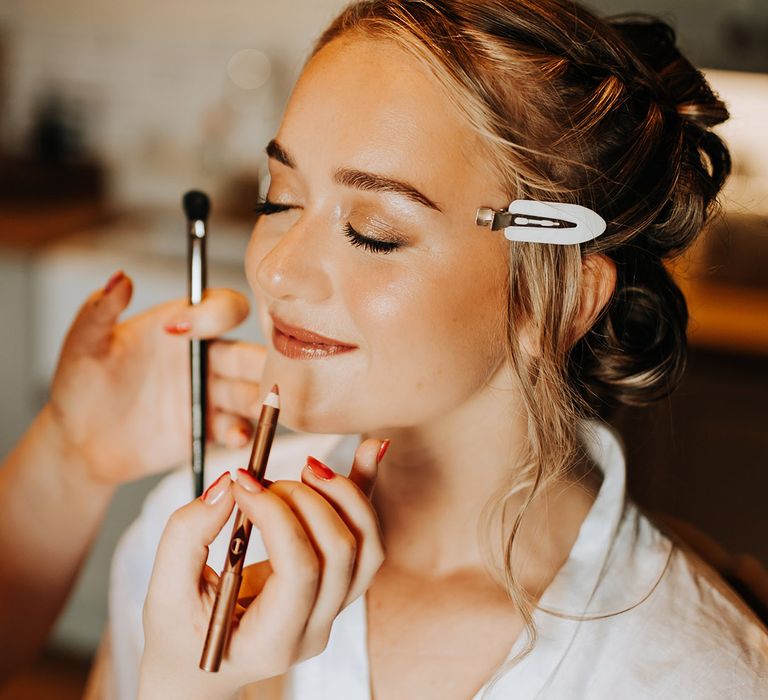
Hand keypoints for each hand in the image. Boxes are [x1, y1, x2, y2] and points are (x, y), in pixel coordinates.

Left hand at [48, 271, 264, 483]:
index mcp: (184, 327)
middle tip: (265, 374)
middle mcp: (205, 358)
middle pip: (249, 354)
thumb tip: (120, 278)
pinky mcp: (209, 429)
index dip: (213, 315)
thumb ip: (99, 310)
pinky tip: (235, 436)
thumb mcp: (83, 344)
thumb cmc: (81, 385)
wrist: (79, 441)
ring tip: (263, 407)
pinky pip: (236, 428)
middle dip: (263, 364)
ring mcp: (210, 395)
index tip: (177, 330)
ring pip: (251, 392)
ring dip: (262, 400)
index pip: (221, 309)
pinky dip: (243, 432)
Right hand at [138, 438, 387, 699]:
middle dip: (304, 501)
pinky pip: (366, 534)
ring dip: (344, 493)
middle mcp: (315, 627)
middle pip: (341, 553)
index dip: (277, 517)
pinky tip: (370, 450)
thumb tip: (227, 485)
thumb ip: (187, 537)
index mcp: (273, 641)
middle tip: (261, 481)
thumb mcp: (165, 593)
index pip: (300, 572)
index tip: (242, 482)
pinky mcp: (338, 581)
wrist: (202, 666)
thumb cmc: (181, 633)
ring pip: (367, 544)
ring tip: (308, 465)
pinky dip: (366, 491)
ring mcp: (334, 606)